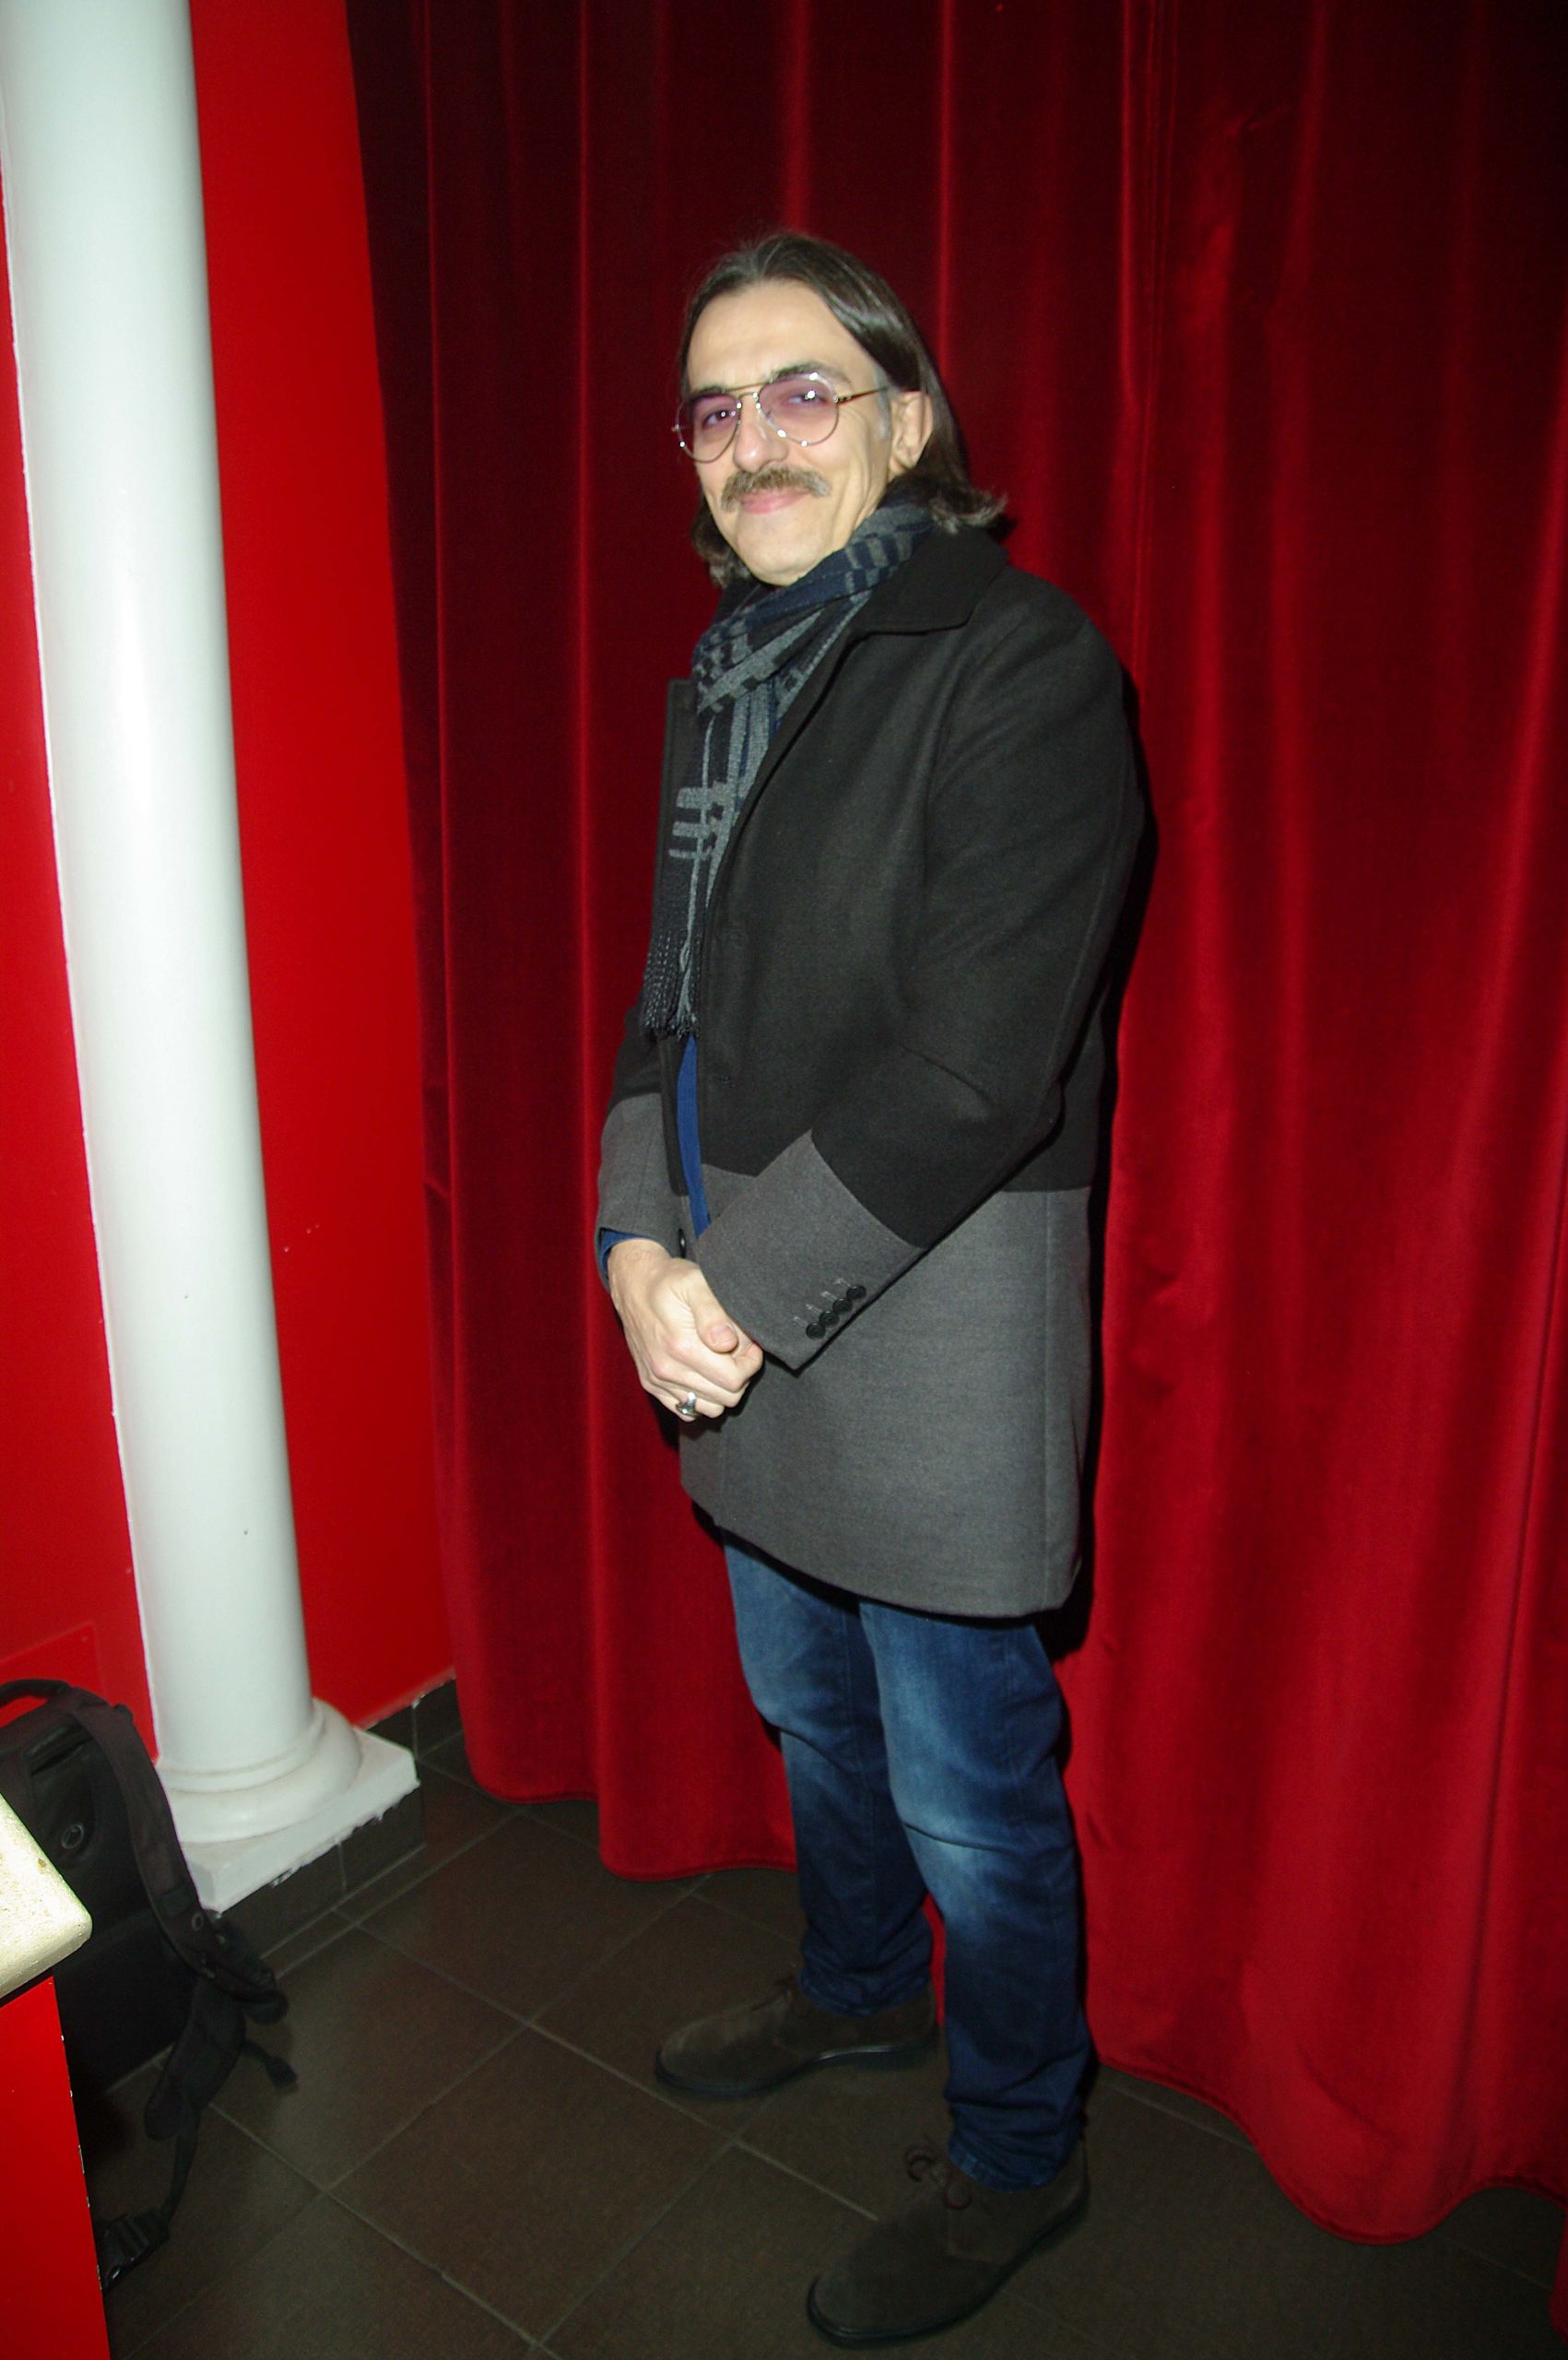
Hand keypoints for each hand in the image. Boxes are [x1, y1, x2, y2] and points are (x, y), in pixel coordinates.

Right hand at [607, 1240, 763, 1419]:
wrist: (633, 1284)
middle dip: (739, 1375)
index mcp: (682, 1347)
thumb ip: (714, 1314)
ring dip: (721, 1388)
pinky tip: (702, 1372)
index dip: (750, 1363)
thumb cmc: (670, 1281)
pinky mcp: (650, 1384)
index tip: (750, 1344)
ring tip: (720, 1361)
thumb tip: (727, 1343)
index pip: (734, 1380)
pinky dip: (700, 1397)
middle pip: (726, 1398)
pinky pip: (686, 1410)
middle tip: (737, 1350)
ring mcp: (657, 1380)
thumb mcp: (695, 1282)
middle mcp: (667, 1370)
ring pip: (709, 1408)